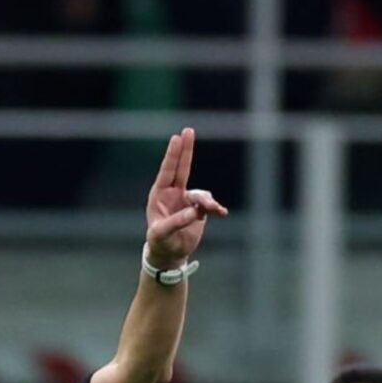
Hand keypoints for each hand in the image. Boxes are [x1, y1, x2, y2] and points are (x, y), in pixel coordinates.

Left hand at [143, 127, 227, 270]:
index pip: (167, 170)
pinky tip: (221, 212)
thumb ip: (177, 221)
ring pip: (201, 194)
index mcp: (160, 194)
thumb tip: (195, 211)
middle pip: (181, 168)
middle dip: (186, 150)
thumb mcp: (162, 233)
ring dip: (207, 201)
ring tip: (214, 210)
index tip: (177, 137)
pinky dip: (215, 208)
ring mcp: (187, 200)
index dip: (173, 154)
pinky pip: (209, 205)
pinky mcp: (198, 209)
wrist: (170, 253)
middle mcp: (173, 193)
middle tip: (188, 130)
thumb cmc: (160, 241)